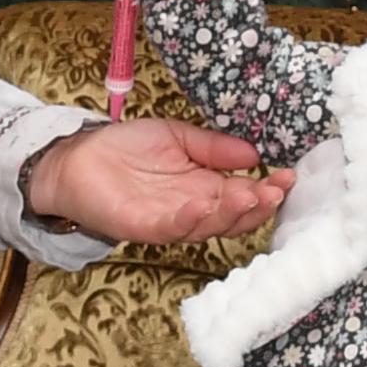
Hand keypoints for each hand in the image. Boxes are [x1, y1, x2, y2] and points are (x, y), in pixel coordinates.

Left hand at [25, 120, 291, 244]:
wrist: (79, 157)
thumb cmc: (127, 148)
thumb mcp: (178, 137)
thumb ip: (214, 148)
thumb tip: (254, 155)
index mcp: (206, 188)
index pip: (244, 195)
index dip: (267, 189)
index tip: (288, 176)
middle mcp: (194, 209)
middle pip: (234, 217)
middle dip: (259, 205)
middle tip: (276, 190)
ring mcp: (171, 221)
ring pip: (210, 227)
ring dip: (232, 214)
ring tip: (251, 196)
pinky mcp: (145, 227)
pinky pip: (173, 228)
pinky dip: (190, 219)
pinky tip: (204, 205)